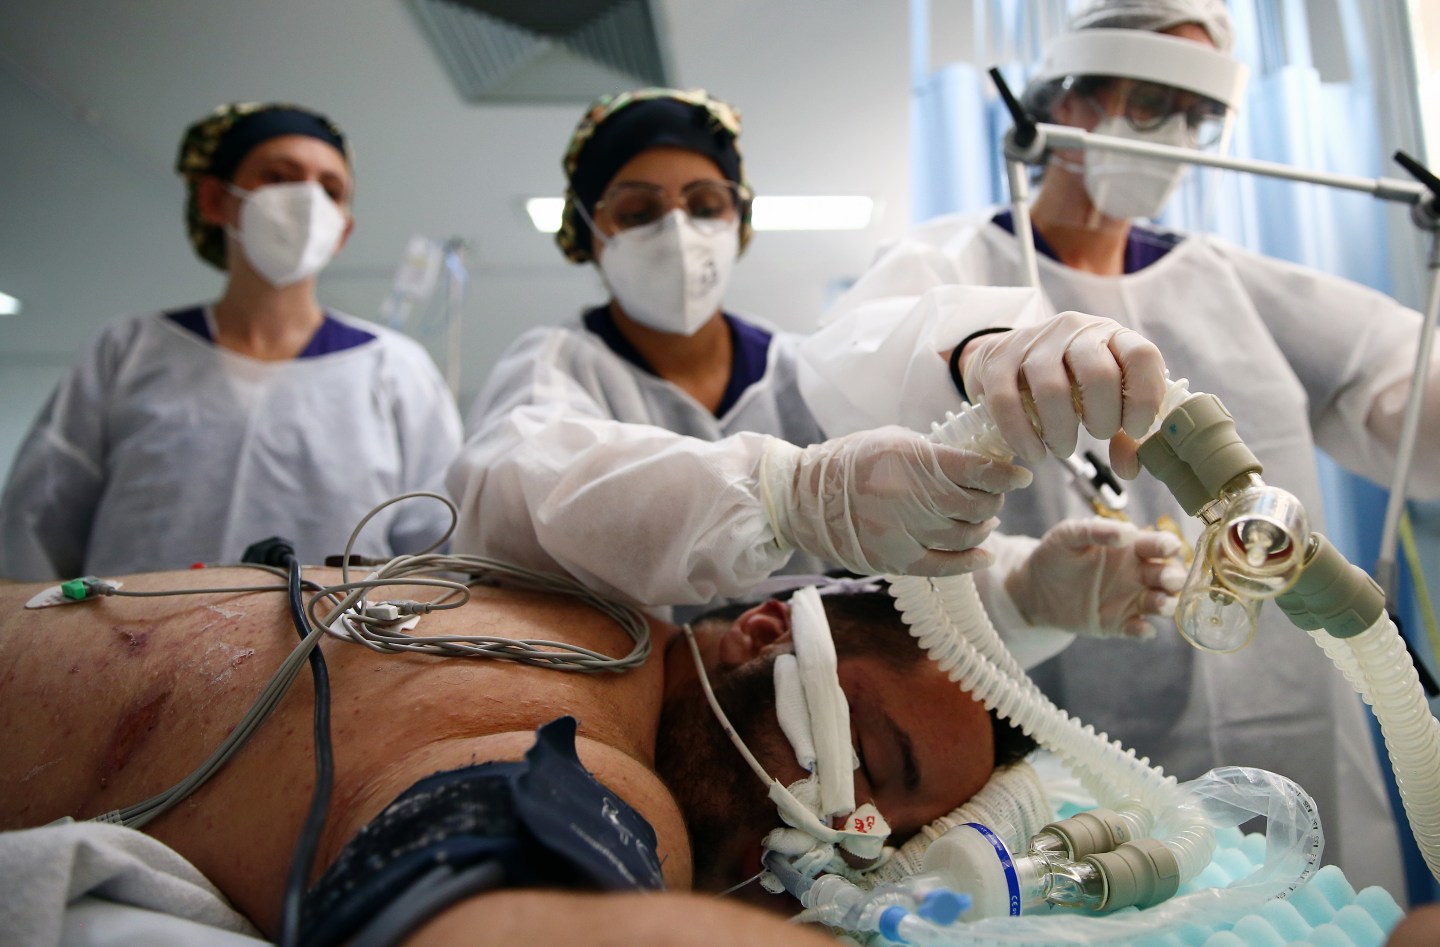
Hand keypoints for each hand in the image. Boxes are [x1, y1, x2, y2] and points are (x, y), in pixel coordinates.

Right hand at [760, 427, 1032, 576]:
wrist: (804, 498)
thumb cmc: (853, 461)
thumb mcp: (894, 440)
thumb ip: (936, 453)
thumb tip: (982, 462)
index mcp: (911, 459)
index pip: (977, 471)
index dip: (1006, 475)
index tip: (1021, 476)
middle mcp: (909, 497)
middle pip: (976, 506)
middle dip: (993, 500)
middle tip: (994, 494)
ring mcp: (902, 532)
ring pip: (965, 536)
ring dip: (982, 528)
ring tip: (982, 519)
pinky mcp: (895, 560)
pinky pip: (945, 566)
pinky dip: (970, 560)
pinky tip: (982, 553)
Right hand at [960, 312, 1166, 476]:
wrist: (1008, 359)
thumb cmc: (1068, 381)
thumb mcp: (1102, 398)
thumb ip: (1123, 434)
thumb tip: (1129, 469)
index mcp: (1111, 335)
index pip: (1141, 356)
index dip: (1145, 398)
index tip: (1133, 429)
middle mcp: (1074, 330)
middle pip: (1097, 375)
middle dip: (1102, 419)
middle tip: (1097, 435)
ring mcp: (1032, 342)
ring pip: (1052, 389)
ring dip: (1062, 432)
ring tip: (1065, 447)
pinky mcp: (996, 361)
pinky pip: (1006, 402)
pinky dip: (1022, 436)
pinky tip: (1034, 453)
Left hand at [1004, 518, 1185, 638]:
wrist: (1035, 587)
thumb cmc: (1055, 554)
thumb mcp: (1069, 535)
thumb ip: (1096, 530)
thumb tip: (1128, 532)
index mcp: (1131, 548)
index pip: (1156, 545)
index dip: (1167, 545)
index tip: (1170, 547)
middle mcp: (1138, 574)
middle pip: (1167, 576)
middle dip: (1173, 577)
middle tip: (1169, 579)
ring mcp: (1131, 600)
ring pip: (1160, 603)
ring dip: (1166, 604)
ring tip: (1160, 603)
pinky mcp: (1119, 624)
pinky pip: (1139, 629)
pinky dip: (1144, 631)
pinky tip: (1141, 629)